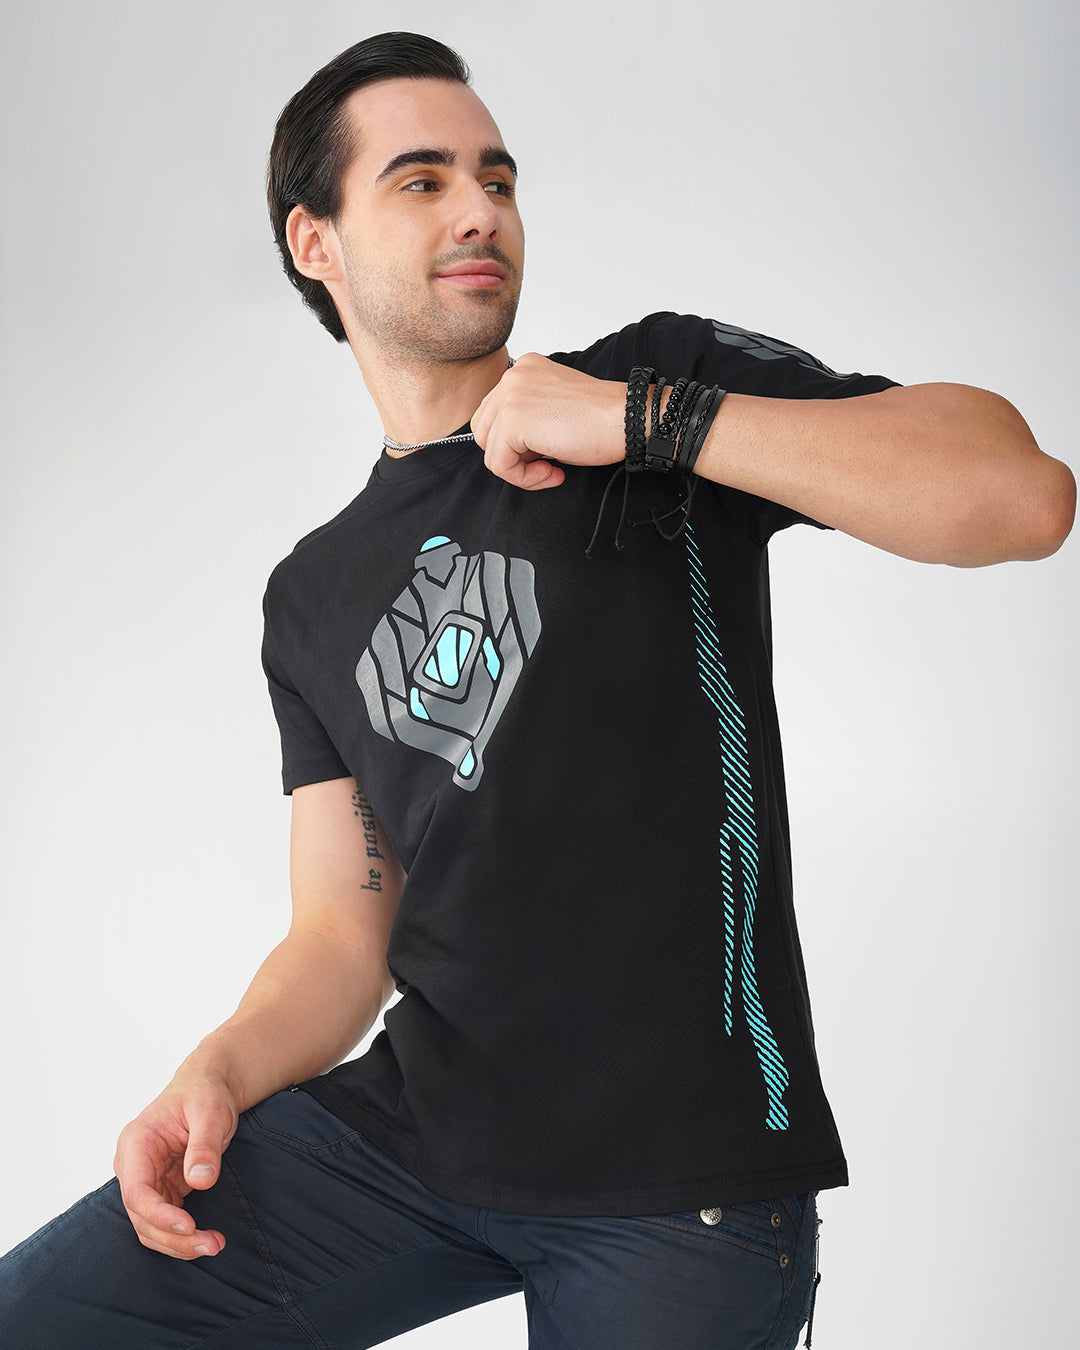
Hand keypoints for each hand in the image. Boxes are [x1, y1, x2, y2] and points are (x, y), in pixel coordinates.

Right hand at [113, 1071, 238, 1259]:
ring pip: (150, 1225)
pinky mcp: (160, 1189)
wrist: (206, 1088)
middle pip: (142, 1216)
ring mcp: (145, 1179)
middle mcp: (133, 1165)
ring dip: (178, 1242)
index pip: (136, 1191)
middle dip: (174, 1237)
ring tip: (214, 1245)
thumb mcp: (211, 1112)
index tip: (189, 1226)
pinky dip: (182, 1235)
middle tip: (212, 1245)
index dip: (159, 1215)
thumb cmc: (205, 1094)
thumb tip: (200, 1181)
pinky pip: (164, 1221)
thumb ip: (204, 1145)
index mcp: (136, 1143)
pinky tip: (205, 1239)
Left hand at [471, 353, 625, 489]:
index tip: (544, 453)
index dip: (514, 443)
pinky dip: (523, 478)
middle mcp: (513, 376)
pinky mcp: (513, 420)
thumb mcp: (553, 412)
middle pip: (484, 430)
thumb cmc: (602, 419)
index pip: (494, 413)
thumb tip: (508, 449)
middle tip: (544, 464)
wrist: (627, 419)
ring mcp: (511, 396)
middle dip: (511, 455)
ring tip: (550, 470)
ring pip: (490, 450)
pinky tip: (552, 472)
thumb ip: (527, 421)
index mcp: (524, 370)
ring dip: (519, 470)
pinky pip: (499, 464)